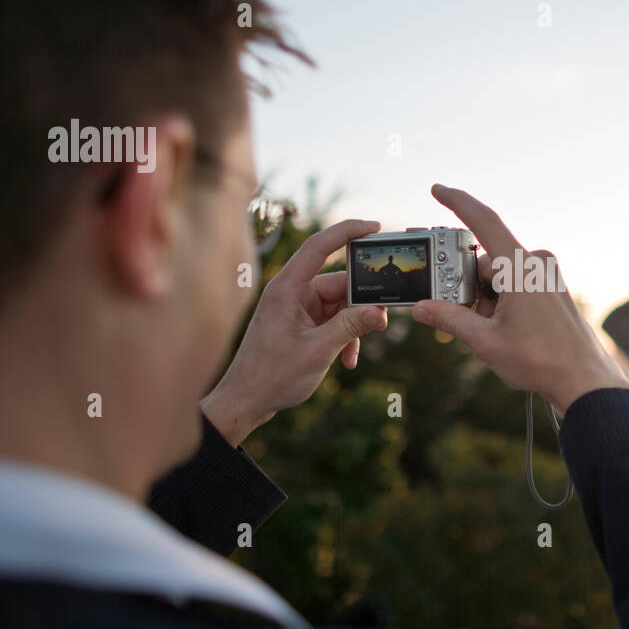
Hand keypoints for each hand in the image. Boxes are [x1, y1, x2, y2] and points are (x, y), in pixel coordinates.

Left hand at [201, 219, 388, 445]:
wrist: (246, 402)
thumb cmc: (271, 376)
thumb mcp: (318, 351)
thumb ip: (351, 327)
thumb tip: (380, 311)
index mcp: (287, 289)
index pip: (319, 246)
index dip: (348, 231)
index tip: (375, 227)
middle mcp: (292, 293)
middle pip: (339, 283)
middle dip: (362, 303)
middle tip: (382, 320)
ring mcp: (297, 309)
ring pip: (340, 305)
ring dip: (353, 327)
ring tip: (354, 352)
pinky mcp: (301, 324)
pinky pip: (332, 321)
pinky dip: (344, 337)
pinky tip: (347, 360)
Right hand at [409, 185, 628, 416]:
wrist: (584, 379)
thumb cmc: (541, 360)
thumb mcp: (485, 342)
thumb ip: (449, 319)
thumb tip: (420, 308)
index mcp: (520, 267)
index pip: (483, 221)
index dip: (457, 201)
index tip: (437, 188)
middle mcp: (535, 262)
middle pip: (483, 262)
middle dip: (467, 289)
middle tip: (464, 320)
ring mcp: (545, 273)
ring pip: (497, 276)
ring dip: (484, 300)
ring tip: (492, 333)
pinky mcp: (550, 285)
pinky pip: (514, 283)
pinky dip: (499, 301)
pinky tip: (505, 328)